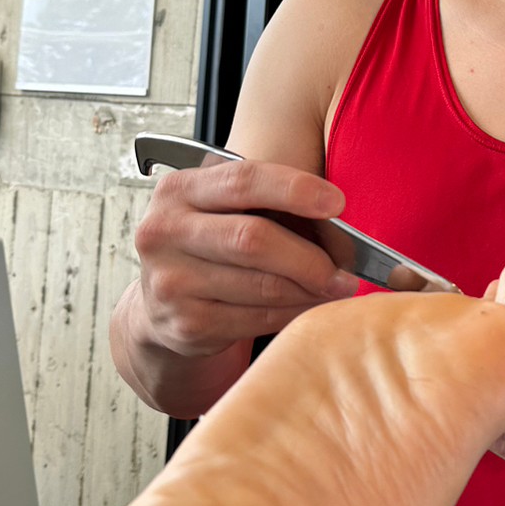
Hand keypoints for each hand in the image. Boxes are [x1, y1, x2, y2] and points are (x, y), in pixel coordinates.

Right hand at [134, 159, 360, 357]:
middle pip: (253, 239)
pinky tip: (310, 306)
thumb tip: (335, 222)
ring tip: (336, 288)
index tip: (336, 203)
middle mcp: (164, 232)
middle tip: (345, 270)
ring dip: (310, 290)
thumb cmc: (208, 243)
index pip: (243, 181)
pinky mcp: (185, 325)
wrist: (159, 302)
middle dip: (310, 257)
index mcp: (178, 190)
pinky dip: (293, 313)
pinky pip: (257, 318)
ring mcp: (171, 282)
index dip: (294, 189)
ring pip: (261, 285)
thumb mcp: (221, 209)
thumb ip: (266, 204)